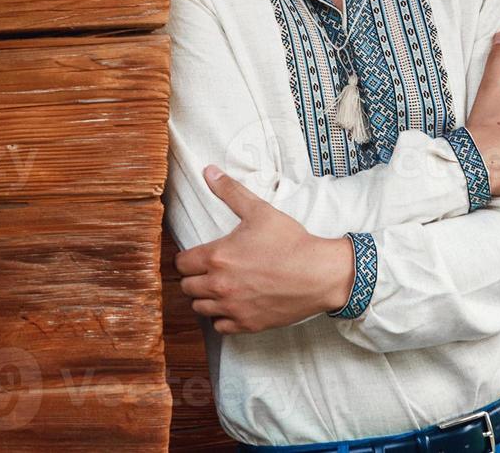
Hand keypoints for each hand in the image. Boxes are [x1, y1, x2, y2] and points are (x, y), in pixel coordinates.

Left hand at [174, 166, 356, 333]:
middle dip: (195, 277)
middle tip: (210, 270)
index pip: (181, 263)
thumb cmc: (290, 241)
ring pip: (199, 308)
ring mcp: (233, 307)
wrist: (319, 273)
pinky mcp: (247, 324)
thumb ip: (230, 191)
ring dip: (205, 298)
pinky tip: (233, 304)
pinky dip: (222, 317)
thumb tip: (208, 171)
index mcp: (217, 256)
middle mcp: (220, 285)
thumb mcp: (259, 211)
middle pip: (186, 287)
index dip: (187, 258)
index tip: (199, 255)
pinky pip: (219, 327)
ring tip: (220, 287)